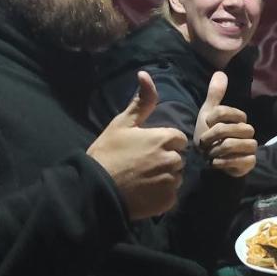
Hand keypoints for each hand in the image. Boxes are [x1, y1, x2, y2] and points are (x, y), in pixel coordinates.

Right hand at [88, 71, 186, 219]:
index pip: (178, 139)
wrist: (96, 188)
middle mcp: (173, 159)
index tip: (147, 148)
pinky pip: (172, 194)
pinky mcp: (169, 201)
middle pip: (179, 157)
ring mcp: (172, 182)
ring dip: (165, 177)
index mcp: (165, 138)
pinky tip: (144, 191)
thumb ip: (141, 102)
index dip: (164, 142)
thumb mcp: (122, 123)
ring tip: (143, 178)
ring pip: (177, 176)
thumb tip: (145, 74)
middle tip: (143, 164)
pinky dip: (161, 194)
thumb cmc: (108, 153)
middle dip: (166, 159)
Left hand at [194, 72, 256, 177]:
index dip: (213, 119)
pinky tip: (215, 162)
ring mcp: (250, 147)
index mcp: (239, 119)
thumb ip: (215, 95)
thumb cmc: (210, 136)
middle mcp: (247, 131)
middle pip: (235, 127)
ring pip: (237, 144)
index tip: (205, 126)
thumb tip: (220, 72)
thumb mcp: (208, 114)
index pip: (227, 112)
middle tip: (204, 143)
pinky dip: (224, 162)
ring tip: (210, 154)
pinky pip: (240, 160)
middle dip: (215, 135)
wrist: (211, 161)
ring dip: (218, 149)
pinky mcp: (249, 162)